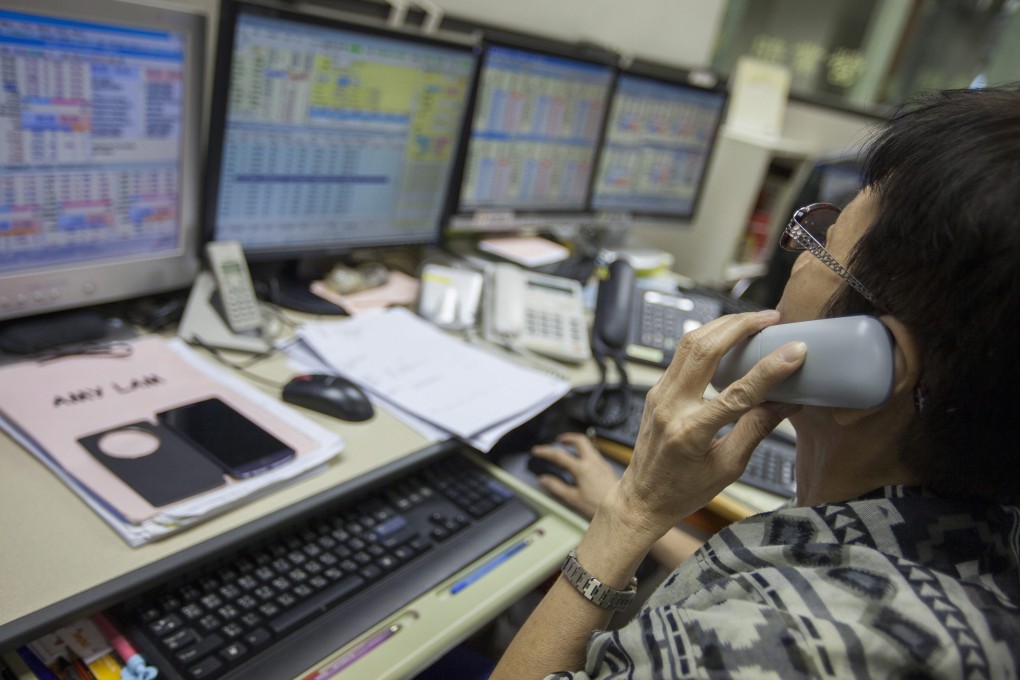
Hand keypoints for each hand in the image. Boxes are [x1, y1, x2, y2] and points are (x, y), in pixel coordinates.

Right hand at [531, 432, 618, 518]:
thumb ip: (556, 487)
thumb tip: (544, 480)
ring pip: (589, 446)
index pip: (559, 455)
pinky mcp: (607, 468)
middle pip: (579, 440)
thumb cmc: (599, 505)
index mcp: (582, 469)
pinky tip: (583, 462)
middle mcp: (593, 462)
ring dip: (577, 444)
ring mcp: (602, 464)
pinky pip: (594, 454)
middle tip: (559, 440)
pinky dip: (585, 453)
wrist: (622, 508)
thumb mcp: (573, 498)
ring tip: (570, 448)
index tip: (537, 451)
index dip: (546, 452)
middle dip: (567, 438)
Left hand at [607, 310, 805, 542]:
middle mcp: (670, 406)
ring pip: (688, 343)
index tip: (795, 350)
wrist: (642, 498)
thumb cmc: (684, 491)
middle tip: (771, 317)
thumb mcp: (728, 468)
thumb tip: (789, 401)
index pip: (737, 393)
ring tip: (754, 320)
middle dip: (740, 326)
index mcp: (690, 432)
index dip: (770, 369)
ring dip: (722, 325)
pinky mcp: (656, 390)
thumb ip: (756, 430)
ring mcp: (659, 394)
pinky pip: (681, 354)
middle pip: (704, 349)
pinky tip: (728, 336)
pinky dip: (707, 339)